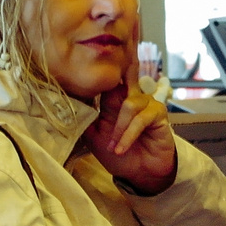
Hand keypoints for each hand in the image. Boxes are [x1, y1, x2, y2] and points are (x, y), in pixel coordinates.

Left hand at [84, 50, 175, 194]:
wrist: (140, 174)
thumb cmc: (119, 154)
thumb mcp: (95, 138)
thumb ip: (85, 119)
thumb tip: (68, 103)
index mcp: (113, 100)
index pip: (108, 77)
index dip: (105, 65)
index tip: (95, 51)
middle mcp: (131, 97)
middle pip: (124, 76)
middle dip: (120, 69)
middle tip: (116, 60)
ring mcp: (146, 104)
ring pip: (129, 105)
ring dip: (118, 130)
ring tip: (113, 146)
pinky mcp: (158, 114)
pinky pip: (140, 119)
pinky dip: (128, 135)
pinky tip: (121, 148)